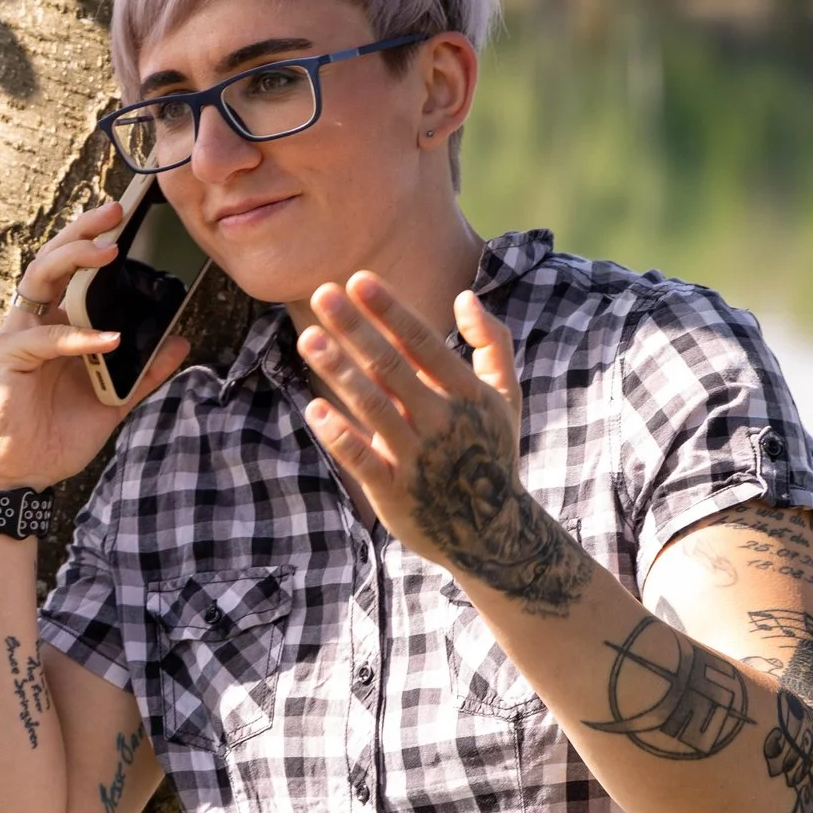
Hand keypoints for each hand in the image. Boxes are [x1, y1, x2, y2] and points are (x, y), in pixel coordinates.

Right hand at [0, 199, 190, 490]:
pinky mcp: (8, 360)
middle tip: (114, 212)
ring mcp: (17, 337)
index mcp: (57, 324)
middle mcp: (33, 322)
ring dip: (73, 261)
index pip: (73, 270)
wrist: (23, 477)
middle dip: (81, 231)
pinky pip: (45, 338)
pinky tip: (110, 339)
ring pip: (38, 280)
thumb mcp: (114, 400)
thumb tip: (181, 341)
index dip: (93, 240)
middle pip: (52, 260)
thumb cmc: (56, 435)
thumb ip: (145, 371)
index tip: (125, 216)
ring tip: (109, 252)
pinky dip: (78, 337)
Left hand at [296, 273, 589, 617]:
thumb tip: (464, 295)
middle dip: (356, 329)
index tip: (358, 280)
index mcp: (468, 395)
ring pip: (373, 408)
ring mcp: (419, 459)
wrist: (492, 533)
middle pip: (392, 368)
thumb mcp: (505, 397)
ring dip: (339, 372)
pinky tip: (313, 409)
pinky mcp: (395, 492)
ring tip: (308, 338)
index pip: (424, 344)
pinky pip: (363, 460)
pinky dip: (340, 436)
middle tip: (322, 294)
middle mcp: (443, 423)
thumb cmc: (492, 451)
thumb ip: (492, 343)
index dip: (391, 311)